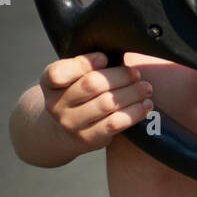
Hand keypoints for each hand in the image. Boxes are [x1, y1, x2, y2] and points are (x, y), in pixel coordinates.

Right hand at [39, 52, 154, 153]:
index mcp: (50, 84)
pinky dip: (134, 112)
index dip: (84, 63)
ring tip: (145, 88)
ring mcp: (72, 124)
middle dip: (120, 76)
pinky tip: (145, 106)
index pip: (58, 73)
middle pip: (91, 85)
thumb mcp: (70, 78)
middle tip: (136, 74)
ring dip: (132, 93)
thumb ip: (84, 65)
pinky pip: (115, 123)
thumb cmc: (75, 96)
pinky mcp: (89, 139)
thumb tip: (112, 56)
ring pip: (107, 104)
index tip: (104, 58)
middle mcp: (56, 105)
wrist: (63, 131)